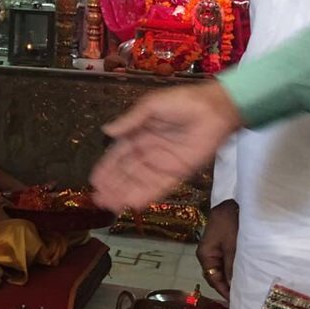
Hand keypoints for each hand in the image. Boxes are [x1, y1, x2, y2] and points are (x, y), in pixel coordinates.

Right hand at [90, 81, 242, 211]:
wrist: (215, 109)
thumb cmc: (182, 102)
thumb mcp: (151, 105)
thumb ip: (130, 120)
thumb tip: (106, 131)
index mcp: (139, 135)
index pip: (119, 155)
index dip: (107, 168)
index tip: (94, 181)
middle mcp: (148, 152)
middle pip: (126, 172)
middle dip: (112, 186)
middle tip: (98, 199)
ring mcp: (163, 164)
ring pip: (139, 182)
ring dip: (124, 194)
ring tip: (110, 206)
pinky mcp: (178, 173)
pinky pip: (159, 187)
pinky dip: (146, 196)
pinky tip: (132, 204)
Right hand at [195, 200, 237, 299]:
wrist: (233, 201)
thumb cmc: (230, 223)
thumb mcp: (233, 247)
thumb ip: (232, 267)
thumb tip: (234, 288)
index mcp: (205, 255)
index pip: (213, 279)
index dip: (225, 291)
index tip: (237, 302)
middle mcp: (207, 255)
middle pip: (217, 276)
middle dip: (229, 286)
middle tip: (245, 298)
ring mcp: (215, 250)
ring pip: (223, 270)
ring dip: (233, 278)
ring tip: (247, 289)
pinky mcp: (224, 246)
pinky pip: (228, 262)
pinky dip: (235, 269)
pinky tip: (246, 274)